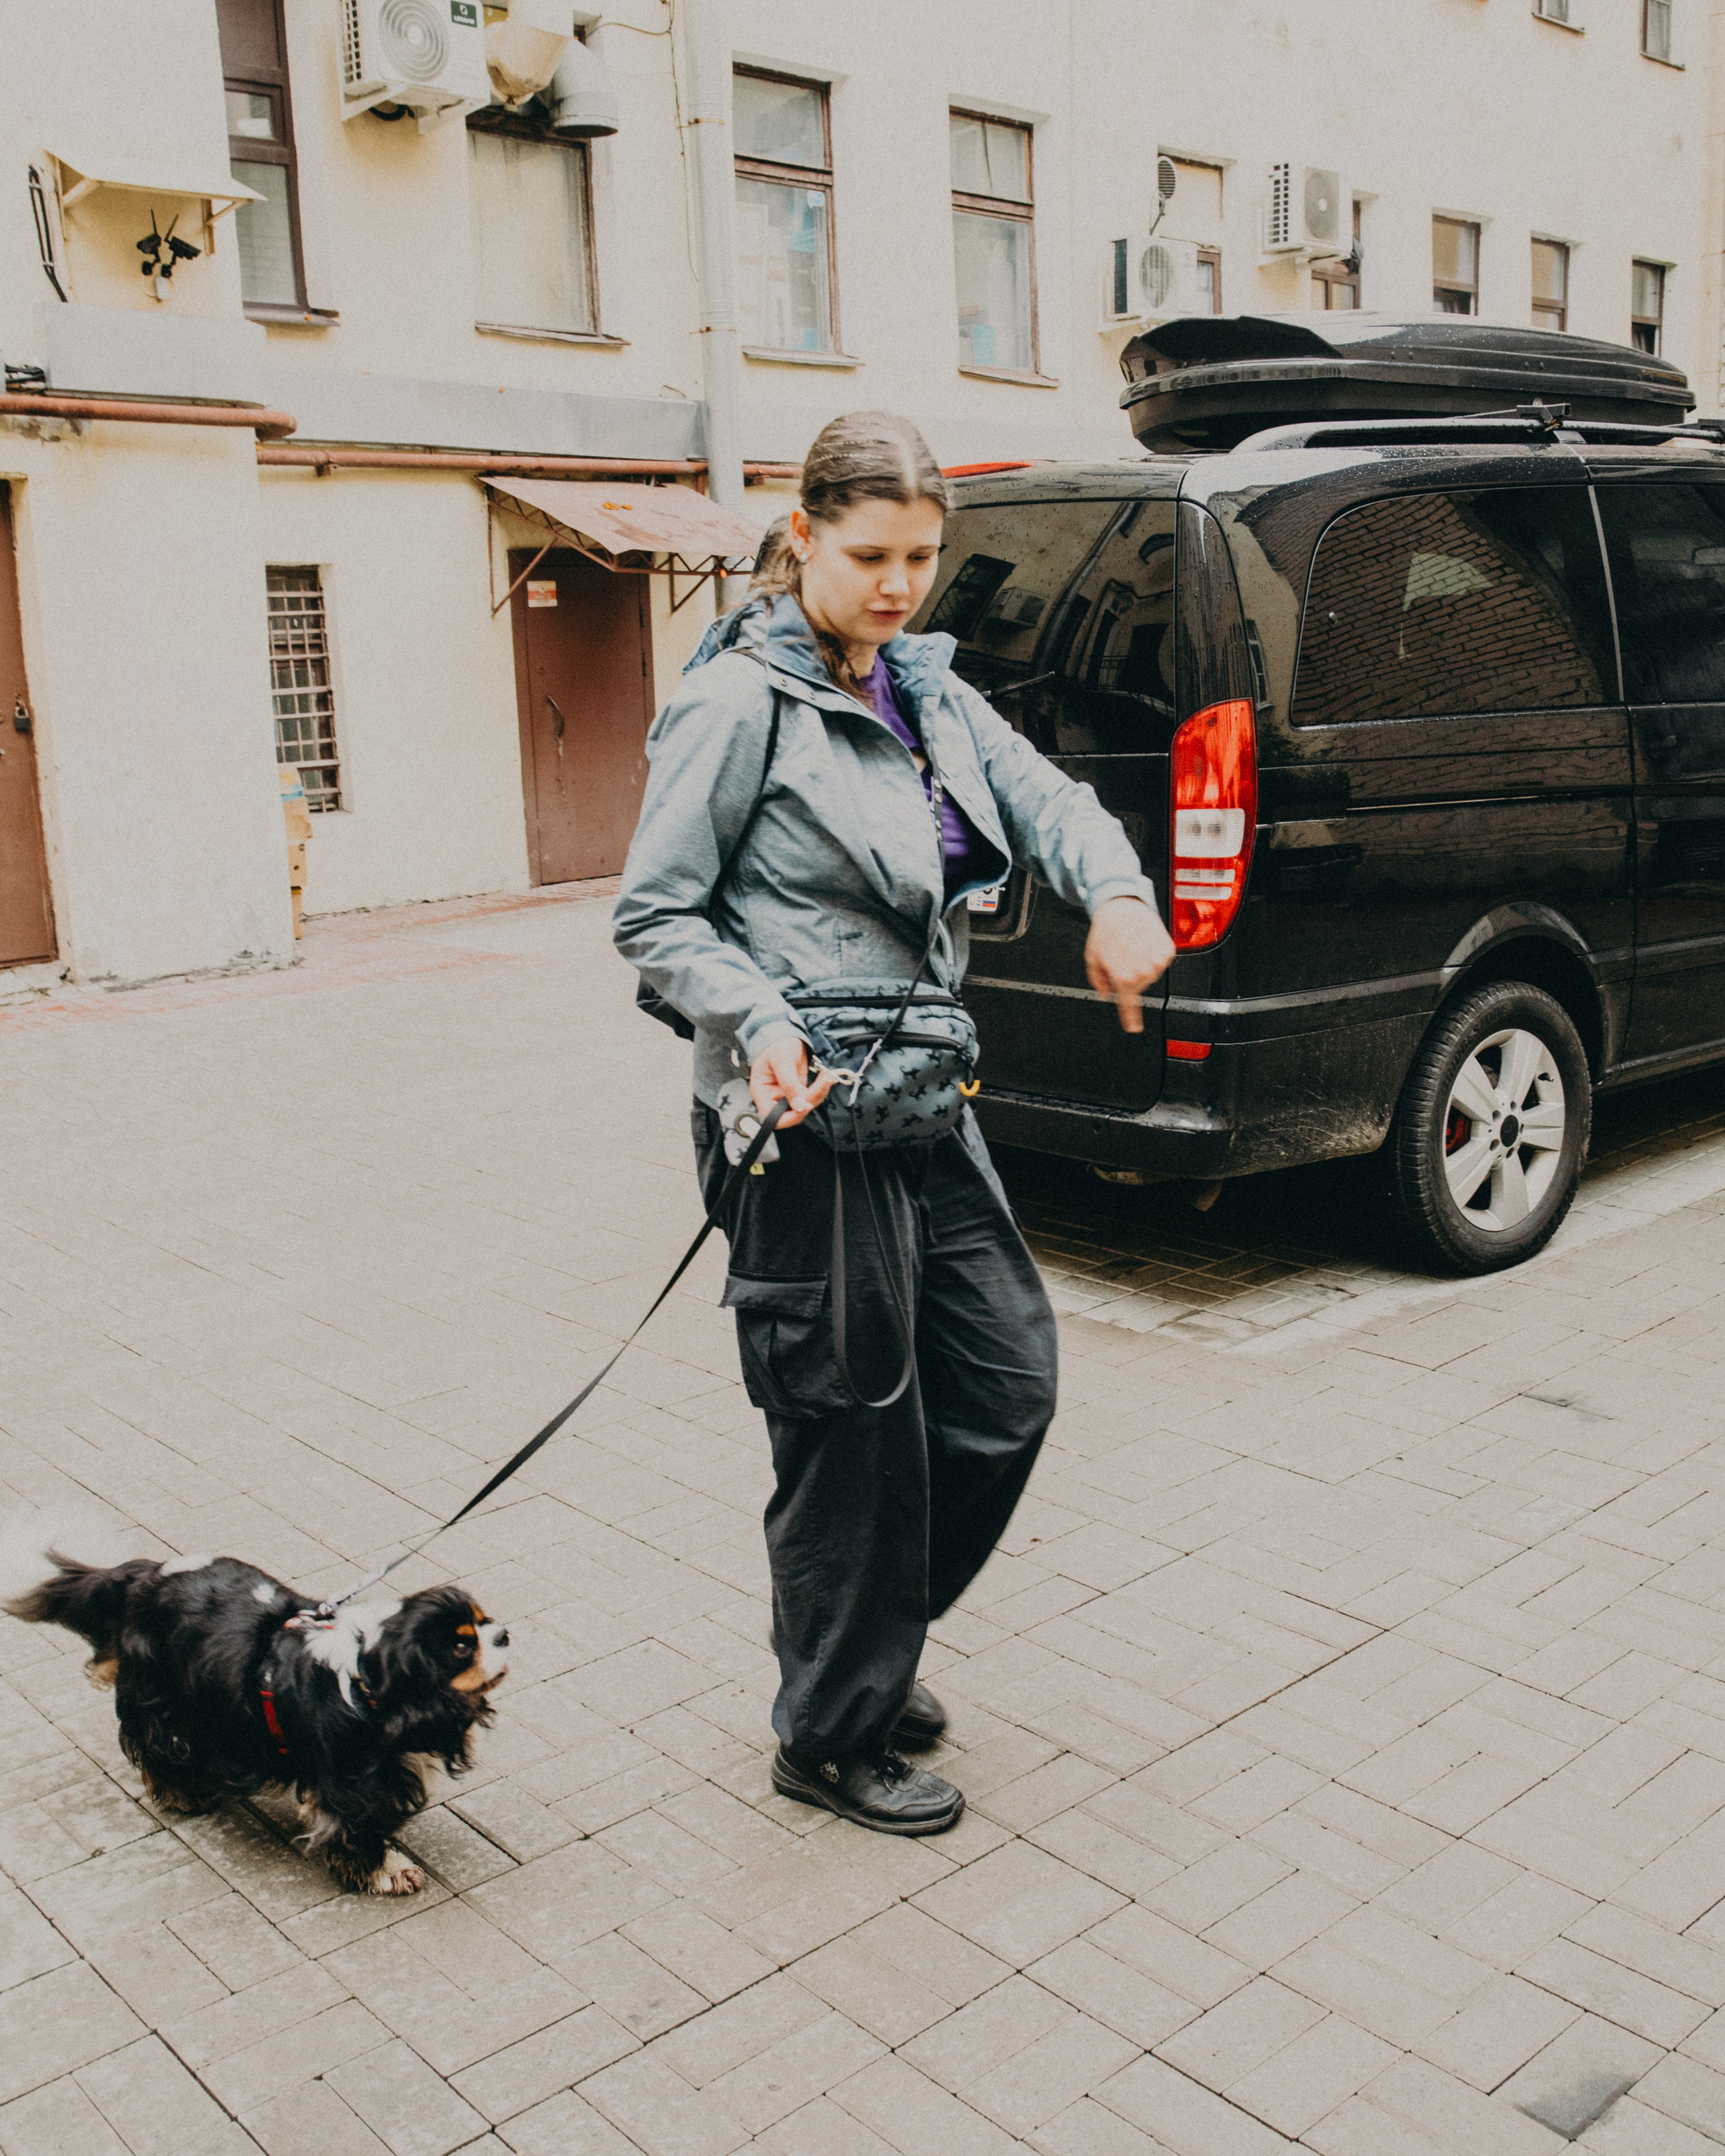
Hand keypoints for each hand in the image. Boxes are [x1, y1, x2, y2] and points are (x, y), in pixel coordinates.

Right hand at [749, 1035, 839, 1129]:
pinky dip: (821, 1089)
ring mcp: (787, 1095)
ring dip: (819, 1093)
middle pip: (792, 1113)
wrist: (785, 1036)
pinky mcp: (799, 1091)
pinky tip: (826, 1076)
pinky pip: (812, 1096)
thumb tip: (798, 1106)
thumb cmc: (776, 1044)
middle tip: (822, 1083)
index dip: (789, 1117)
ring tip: (826, 1076)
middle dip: (809, 1100)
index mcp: (762, 1092)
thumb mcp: (781, 1060)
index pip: (772, 1117)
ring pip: (805, 1105)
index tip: (805, 1105)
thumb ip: (789, 1083)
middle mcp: (773, 1097)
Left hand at [1085, 896, 1175, 1033]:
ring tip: (1132, 947)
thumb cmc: (1106, 930)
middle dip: (1130, 976)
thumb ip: (1098, 981)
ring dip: (1143, 964)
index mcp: (1124, 978)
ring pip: (1152, 973)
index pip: (1129, 1005)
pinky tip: (1143, 943)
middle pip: (1139, 986)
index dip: (1131, 1020)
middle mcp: (1143, 972)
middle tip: (1122, 957)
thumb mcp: (1093, 959)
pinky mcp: (1168, 951)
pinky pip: (1161, 961)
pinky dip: (1153, 954)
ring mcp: (1158, 962)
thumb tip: (1104, 993)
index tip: (1133, 1028)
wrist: (1122, 907)